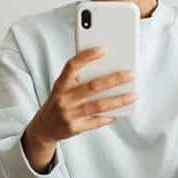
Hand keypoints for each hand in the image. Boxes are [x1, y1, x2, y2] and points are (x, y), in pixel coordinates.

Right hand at [22, 47, 136, 170]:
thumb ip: (78, 80)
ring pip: (98, 105)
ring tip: (133, 95)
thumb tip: (107, 71)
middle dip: (114, 79)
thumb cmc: (59, 102)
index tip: (103, 50)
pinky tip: (119, 113)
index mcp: (60, 85)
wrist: (43, 128)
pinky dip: (108, 117)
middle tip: (131, 74)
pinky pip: (95, 122)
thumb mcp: (62, 89)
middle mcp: (63, 99)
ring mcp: (68, 114)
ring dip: (118, 100)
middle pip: (92, 86)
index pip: (72, 66)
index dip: (86, 57)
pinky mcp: (73, 128)